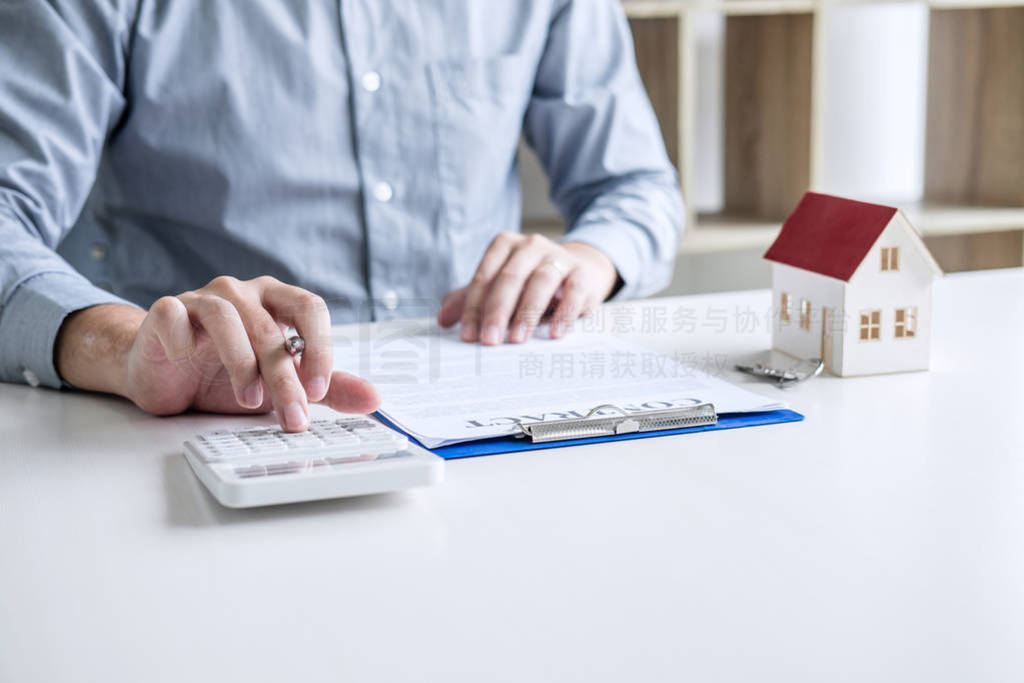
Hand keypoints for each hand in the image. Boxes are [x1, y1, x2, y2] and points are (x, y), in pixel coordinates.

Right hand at [56, 276, 379, 431]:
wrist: (166, 376)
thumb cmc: (227, 374)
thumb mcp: (281, 383)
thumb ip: (326, 387)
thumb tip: (374, 399)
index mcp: (277, 300)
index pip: (310, 308)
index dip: (320, 347)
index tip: (318, 391)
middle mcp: (242, 292)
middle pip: (271, 327)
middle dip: (285, 377)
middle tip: (292, 416)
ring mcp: (202, 298)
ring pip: (228, 318)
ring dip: (242, 364)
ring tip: (249, 401)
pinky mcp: (166, 310)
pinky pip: (175, 313)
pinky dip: (184, 336)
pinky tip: (189, 358)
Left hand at [438, 232, 618, 343]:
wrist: (579, 272)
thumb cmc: (530, 282)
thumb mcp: (500, 287)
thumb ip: (470, 299)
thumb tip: (443, 318)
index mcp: (504, 246)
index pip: (484, 277)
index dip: (474, 307)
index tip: (468, 335)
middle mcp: (531, 246)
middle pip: (510, 278)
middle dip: (497, 311)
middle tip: (489, 341)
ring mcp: (558, 257)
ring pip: (541, 281)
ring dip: (527, 312)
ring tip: (517, 339)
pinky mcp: (582, 274)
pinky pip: (574, 292)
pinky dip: (564, 313)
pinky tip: (555, 333)